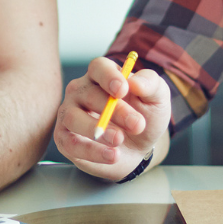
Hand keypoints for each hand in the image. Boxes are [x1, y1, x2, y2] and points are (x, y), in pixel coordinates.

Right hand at [52, 55, 170, 178]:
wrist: (138, 148)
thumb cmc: (143, 116)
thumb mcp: (156, 98)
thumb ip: (150, 84)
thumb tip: (135, 82)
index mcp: (102, 75)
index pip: (98, 68)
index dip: (109, 77)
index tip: (123, 90)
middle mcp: (81, 91)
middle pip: (90, 94)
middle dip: (115, 110)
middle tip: (137, 124)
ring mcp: (70, 114)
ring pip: (74, 118)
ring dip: (98, 130)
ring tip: (120, 140)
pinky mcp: (65, 139)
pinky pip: (72, 144)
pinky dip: (92, 151)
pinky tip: (113, 155)